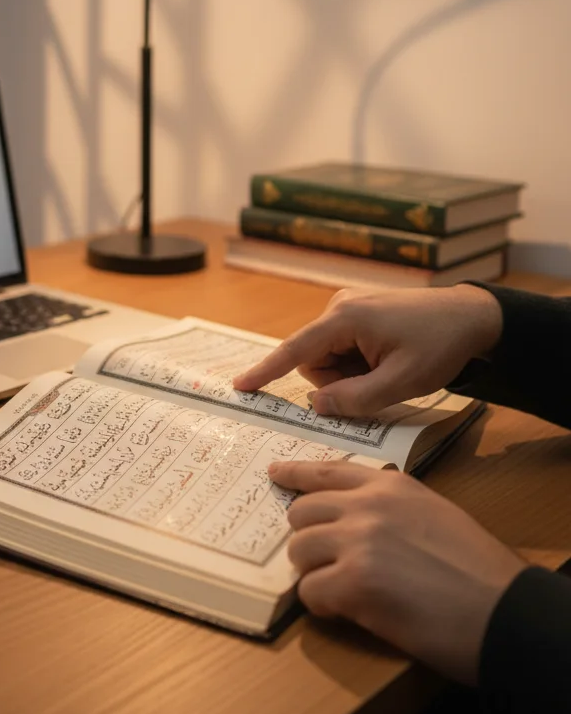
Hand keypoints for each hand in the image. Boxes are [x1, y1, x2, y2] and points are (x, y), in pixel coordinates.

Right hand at [233, 285, 502, 415]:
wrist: (473, 317)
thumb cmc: (440, 346)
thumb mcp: (401, 382)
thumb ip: (355, 399)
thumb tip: (316, 405)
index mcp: (344, 319)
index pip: (295, 350)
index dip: (266, 371)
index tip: (239, 387)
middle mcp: (339, 307)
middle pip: (314, 361)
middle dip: (338, 382)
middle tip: (379, 385)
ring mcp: (348, 307)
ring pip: (327, 359)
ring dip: (350, 375)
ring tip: (387, 371)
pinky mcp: (358, 313)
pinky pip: (341, 349)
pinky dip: (358, 365)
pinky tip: (386, 362)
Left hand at [272, 460, 524, 683]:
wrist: (506, 613)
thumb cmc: (478, 572)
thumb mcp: (434, 515)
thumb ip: (391, 509)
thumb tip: (354, 519)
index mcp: (391, 486)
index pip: (326, 471)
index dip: (296, 474)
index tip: (275, 473)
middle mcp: (367, 505)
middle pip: (301, 512)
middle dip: (309, 539)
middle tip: (329, 562)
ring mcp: (357, 541)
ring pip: (299, 551)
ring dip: (314, 573)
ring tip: (345, 591)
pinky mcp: (353, 582)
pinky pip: (310, 591)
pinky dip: (323, 605)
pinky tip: (350, 611)